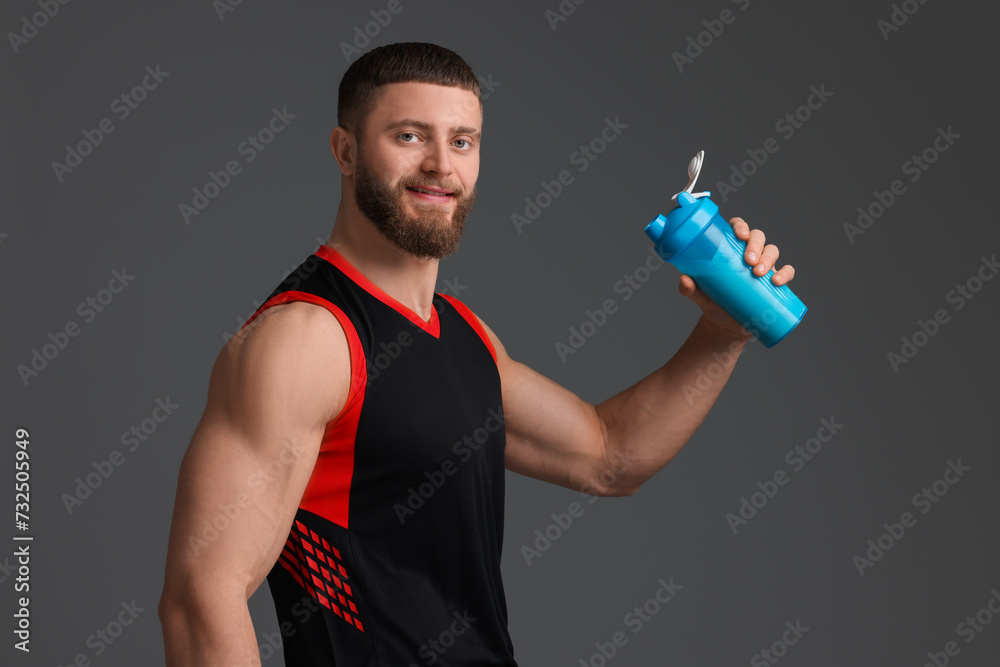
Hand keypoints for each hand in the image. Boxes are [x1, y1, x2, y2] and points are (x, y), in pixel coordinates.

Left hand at [678, 216, 795, 340]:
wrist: (725, 326)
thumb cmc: (713, 302)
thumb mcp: (700, 296)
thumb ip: (689, 288)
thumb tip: (684, 279)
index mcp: (730, 249)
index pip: (737, 228)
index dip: (741, 226)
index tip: (739, 234)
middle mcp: (748, 254)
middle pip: (758, 237)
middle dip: (755, 245)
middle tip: (748, 261)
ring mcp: (763, 266)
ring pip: (772, 251)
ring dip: (768, 258)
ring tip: (758, 272)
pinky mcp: (774, 282)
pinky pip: (787, 272)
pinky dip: (785, 273)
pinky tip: (777, 281)